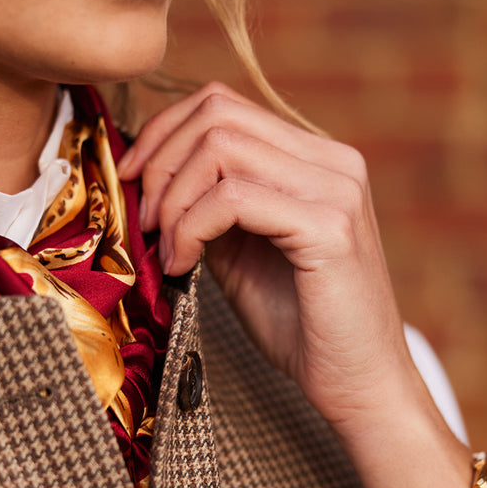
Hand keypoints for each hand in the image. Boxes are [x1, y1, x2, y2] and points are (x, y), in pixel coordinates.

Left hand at [117, 82, 416, 449]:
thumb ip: (207, 206)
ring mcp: (336, 188)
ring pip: (221, 147)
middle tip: (144, 221)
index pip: (222, 104)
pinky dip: (191, 228)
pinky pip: (234, 197)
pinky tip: (183, 266)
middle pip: (216, 113)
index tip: (131, 180)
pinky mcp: (330, 226)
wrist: (355, 383)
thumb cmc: (297, 323)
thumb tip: (148, 178)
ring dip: (173, 200)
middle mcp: (332, 160)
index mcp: (312, 158)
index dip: (163, 134)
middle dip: (160, 164)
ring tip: (166, 251)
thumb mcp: (238, 251)